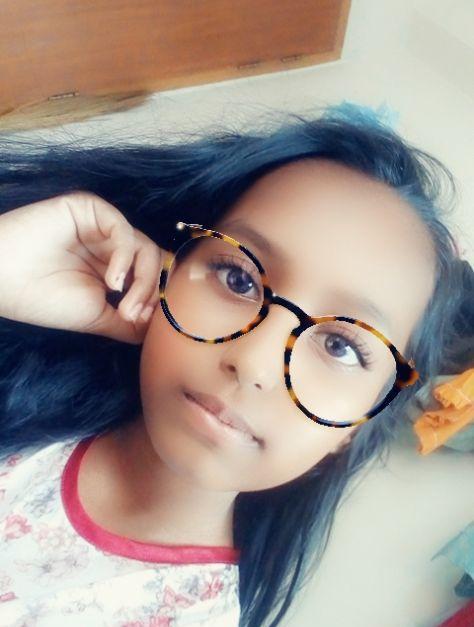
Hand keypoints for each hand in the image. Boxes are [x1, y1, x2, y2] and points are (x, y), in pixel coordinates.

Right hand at [0, 190, 166, 343]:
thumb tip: (160, 328)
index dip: (159, 297)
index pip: (153, 274)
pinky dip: (125, 260)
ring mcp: (102, 227)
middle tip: (133, 315)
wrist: (1, 281)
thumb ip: (130, 322)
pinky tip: (112, 282)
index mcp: (113, 266)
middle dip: (153, 292)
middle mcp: (111, 245)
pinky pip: (124, 232)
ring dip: (142, 282)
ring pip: (145, 248)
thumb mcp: (97, 317)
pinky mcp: (90, 210)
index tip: (145, 322)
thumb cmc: (43, 299)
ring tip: (122, 306)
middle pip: (155, 261)